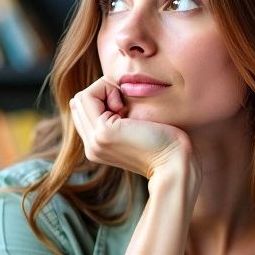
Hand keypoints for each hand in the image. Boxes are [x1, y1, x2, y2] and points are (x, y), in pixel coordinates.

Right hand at [69, 77, 197, 184]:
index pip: (83, 110)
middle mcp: (92, 146)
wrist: (175, 163)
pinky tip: (123, 106)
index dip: (102, 99)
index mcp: (98, 147)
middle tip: (125, 104)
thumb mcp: (138, 126)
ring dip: (104, 90)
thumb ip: (121, 116)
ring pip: (81, 98)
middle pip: (79, 103)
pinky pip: (88, 95)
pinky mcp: (102, 132)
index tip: (126, 106)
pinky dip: (106, 90)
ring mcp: (94, 141)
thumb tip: (109, 95)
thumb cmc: (166, 142)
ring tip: (124, 106)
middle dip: (101, 93)